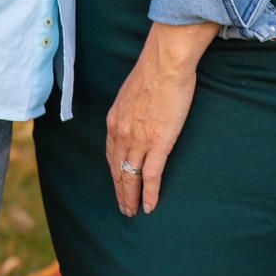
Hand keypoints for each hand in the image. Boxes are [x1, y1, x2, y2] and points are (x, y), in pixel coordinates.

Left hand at [105, 21, 217, 214]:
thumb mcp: (131, 93)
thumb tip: (136, 115)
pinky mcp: (158, 144)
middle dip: (119, 191)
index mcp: (115, 120)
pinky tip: (150, 206)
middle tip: (123, 209)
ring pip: (131, 177)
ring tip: (133, 212)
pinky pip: (151, 176)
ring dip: (131, 197)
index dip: (114, 172)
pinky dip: (150, 193)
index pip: (111, 154)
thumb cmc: (154, 72)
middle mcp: (121, 133)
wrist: (165, 63)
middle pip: (117, 170)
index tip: (117, 184)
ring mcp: (138, 140)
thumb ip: (130, 109)